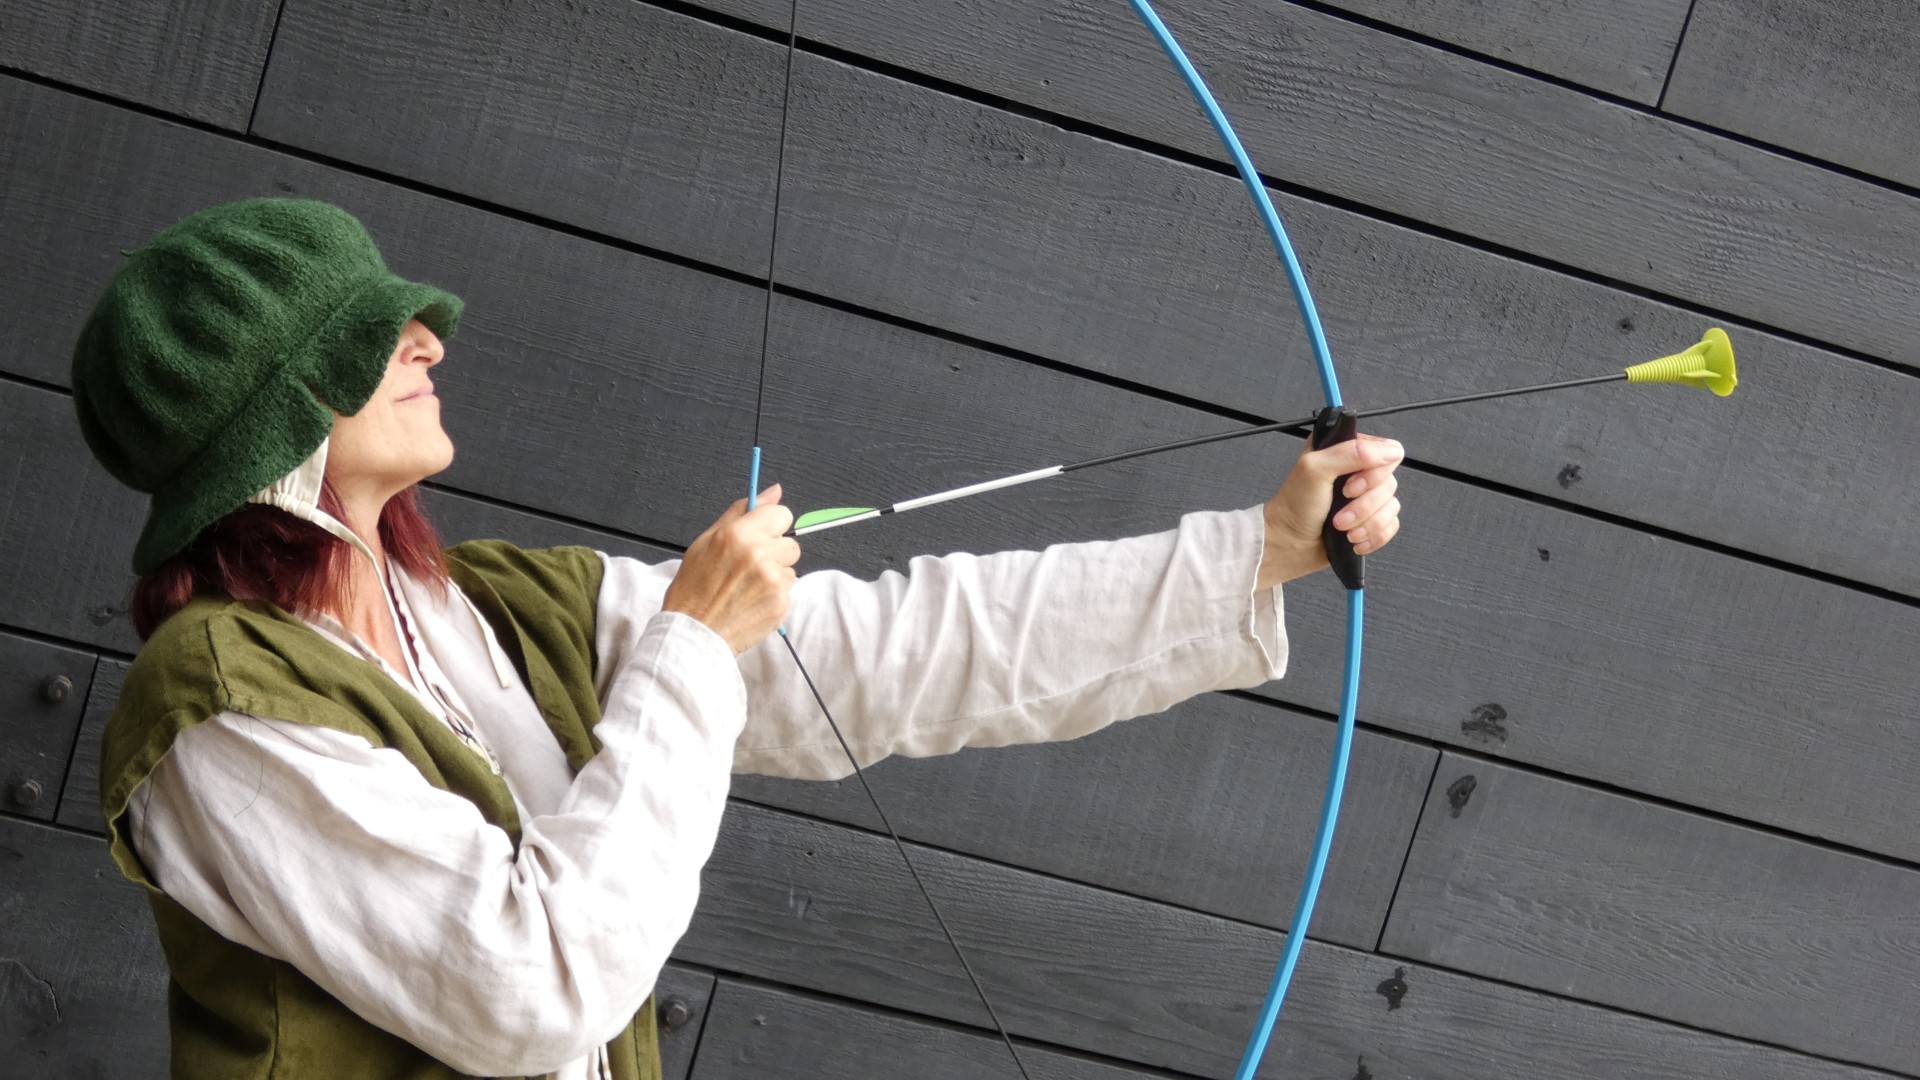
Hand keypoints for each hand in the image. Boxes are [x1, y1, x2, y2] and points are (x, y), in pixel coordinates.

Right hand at [662, 484, 801, 653]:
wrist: (693, 632)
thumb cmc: (694, 588)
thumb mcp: (707, 541)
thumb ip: (742, 512)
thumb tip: (774, 491)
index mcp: (739, 534)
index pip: (782, 514)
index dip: (772, 526)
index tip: (761, 536)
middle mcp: (759, 554)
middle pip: (791, 543)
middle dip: (774, 552)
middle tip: (748, 568)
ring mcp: (772, 581)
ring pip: (790, 568)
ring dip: (775, 575)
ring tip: (747, 587)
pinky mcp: (781, 604)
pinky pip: (787, 591)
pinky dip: (773, 596)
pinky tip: (751, 602)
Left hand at [1258, 434, 1404, 587]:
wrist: (1288, 543)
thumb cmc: (1294, 506)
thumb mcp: (1314, 469)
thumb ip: (1350, 453)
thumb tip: (1389, 451)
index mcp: (1345, 450)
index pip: (1387, 452)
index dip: (1374, 473)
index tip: (1349, 487)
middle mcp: (1357, 471)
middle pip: (1390, 483)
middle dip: (1364, 505)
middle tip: (1339, 514)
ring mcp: (1365, 497)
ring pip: (1391, 507)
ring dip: (1367, 523)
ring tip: (1342, 529)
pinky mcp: (1369, 520)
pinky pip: (1390, 526)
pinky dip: (1374, 536)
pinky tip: (1353, 539)